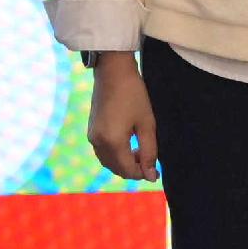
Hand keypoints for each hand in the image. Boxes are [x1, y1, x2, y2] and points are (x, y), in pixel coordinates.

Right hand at [84, 52, 158, 182]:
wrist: (113, 71)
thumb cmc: (134, 94)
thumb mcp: (147, 124)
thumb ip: (149, 152)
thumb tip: (150, 177)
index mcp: (113, 142)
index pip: (128, 170)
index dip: (143, 174)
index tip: (156, 172)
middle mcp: (98, 143)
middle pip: (117, 169)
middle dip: (134, 169)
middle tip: (150, 161)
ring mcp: (92, 137)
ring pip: (109, 162)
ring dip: (124, 163)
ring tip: (140, 151)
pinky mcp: (91, 130)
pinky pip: (103, 153)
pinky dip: (115, 155)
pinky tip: (128, 145)